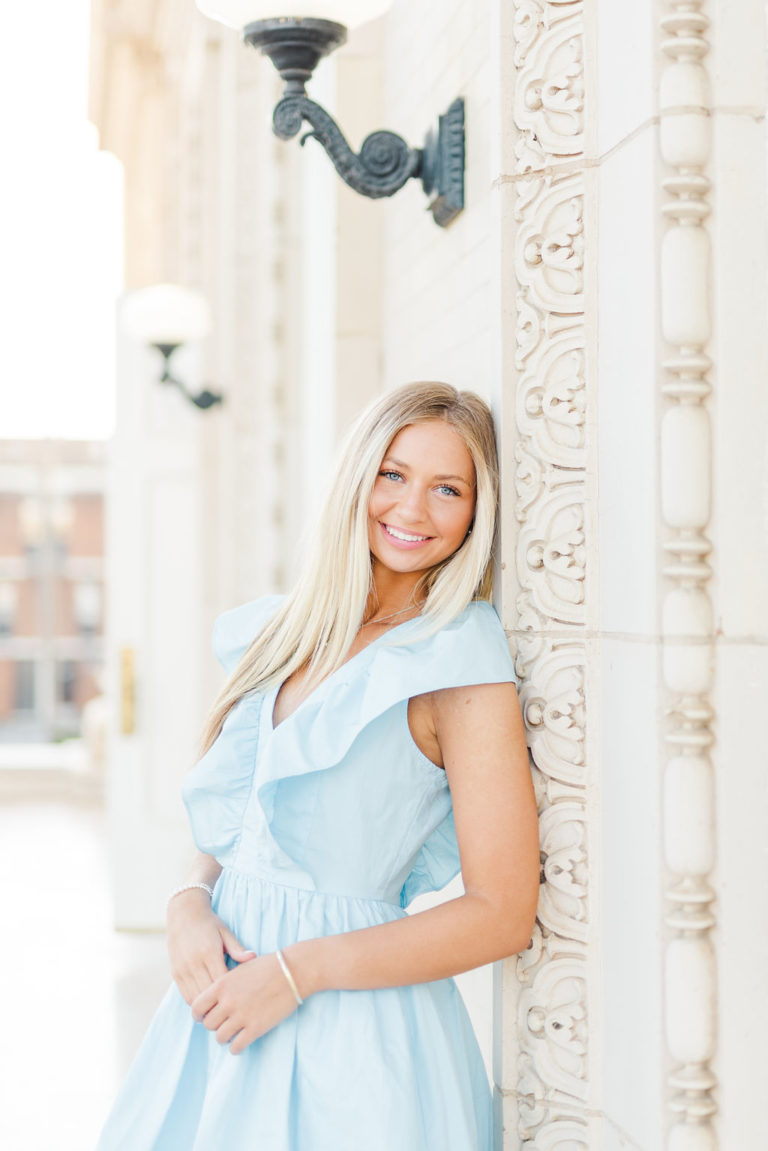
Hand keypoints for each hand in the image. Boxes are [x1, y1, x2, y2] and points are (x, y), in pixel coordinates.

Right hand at [167, 889, 254, 1004]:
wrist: (183, 914)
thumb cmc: (209, 923)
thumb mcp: (225, 932)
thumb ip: (237, 948)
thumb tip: (253, 958)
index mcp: (208, 952)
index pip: (222, 982)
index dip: (232, 993)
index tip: (244, 998)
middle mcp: (193, 963)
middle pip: (208, 994)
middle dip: (221, 1004)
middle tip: (234, 1010)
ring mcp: (182, 970)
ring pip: (195, 999)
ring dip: (208, 1007)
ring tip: (222, 1011)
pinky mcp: (175, 974)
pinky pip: (186, 996)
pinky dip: (197, 1002)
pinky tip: (208, 1003)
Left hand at [191, 952, 298, 1053]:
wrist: (292, 971)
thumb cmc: (267, 967)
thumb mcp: (240, 969)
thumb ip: (224, 984)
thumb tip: (214, 999)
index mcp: (222, 985)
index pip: (196, 1007)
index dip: (199, 1014)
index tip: (205, 1015)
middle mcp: (228, 1002)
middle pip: (208, 1024)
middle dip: (214, 1025)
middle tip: (223, 1022)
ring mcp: (241, 1016)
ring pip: (220, 1037)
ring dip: (225, 1036)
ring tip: (233, 1032)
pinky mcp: (256, 1028)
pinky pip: (236, 1046)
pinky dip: (236, 1047)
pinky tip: (242, 1041)